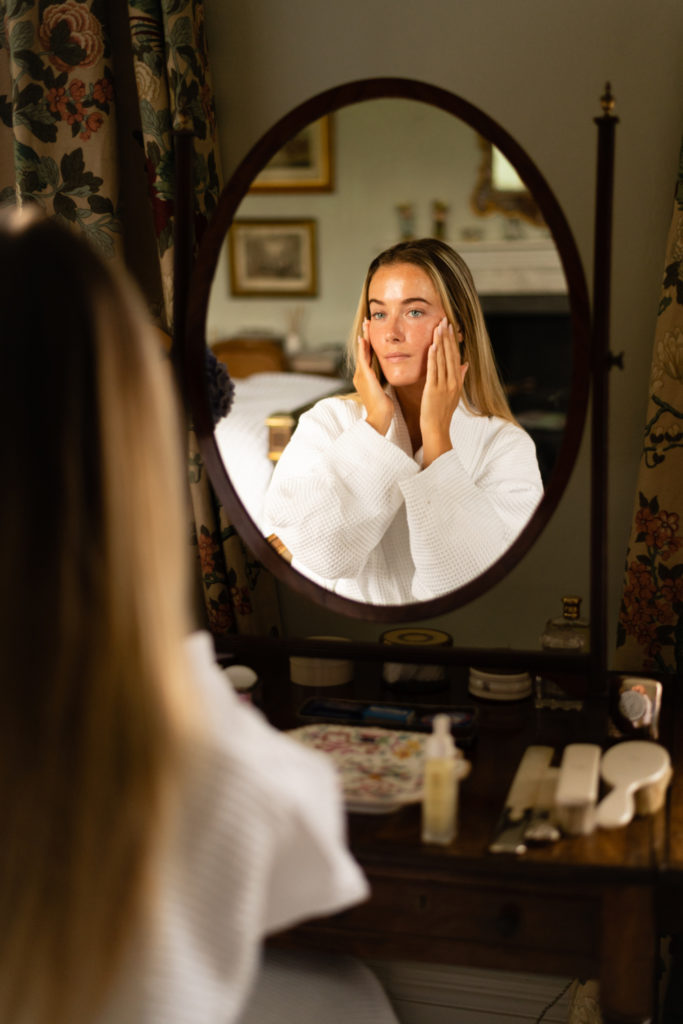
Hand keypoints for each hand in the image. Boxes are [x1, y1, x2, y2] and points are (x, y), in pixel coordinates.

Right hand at [353, 319, 392, 435]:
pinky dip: (364, 348)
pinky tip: (365, 338)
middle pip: (363, 350)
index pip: (367, 356)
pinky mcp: (365, 378)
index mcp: (365, 378)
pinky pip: (364, 359)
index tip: (372, 331)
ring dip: (365, 337)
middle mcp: (360, 375)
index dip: (369, 343)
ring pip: (362, 352)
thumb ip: (384, 382)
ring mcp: (361, 376)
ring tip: (366, 324)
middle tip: (368, 321)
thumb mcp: (384, 391)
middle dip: (366, 335)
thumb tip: (389, 377)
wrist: (379, 420)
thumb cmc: (384, 409)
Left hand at [420, 317, 467, 467]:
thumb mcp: (454, 394)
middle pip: (450, 355)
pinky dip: (433, 358)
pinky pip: (434, 371)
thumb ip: (460, 378)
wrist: (437, 429)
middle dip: (447, 337)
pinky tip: (432, 346)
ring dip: (440, 342)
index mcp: (457, 381)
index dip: (453, 341)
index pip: (456, 356)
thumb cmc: (442, 413)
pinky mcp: (433, 390)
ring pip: (443, 360)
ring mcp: (444, 386)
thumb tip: (465, 364)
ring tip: (438, 327)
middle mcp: (453, 382)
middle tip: (445, 320)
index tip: (451, 327)